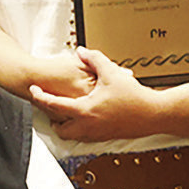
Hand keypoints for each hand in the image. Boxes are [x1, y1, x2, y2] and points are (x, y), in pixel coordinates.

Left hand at [29, 47, 165, 140]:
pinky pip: (85, 136)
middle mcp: (88, 126)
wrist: (154, 115)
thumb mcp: (112, 73)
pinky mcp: (106, 137)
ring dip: (66, 125)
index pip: (54, 104)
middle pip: (59, 129)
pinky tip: (85, 116)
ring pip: (72, 135)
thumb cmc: (134, 96)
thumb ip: (94, 59)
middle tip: (50, 107)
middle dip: (52, 119)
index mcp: (85, 110)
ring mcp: (97, 134)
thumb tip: (81, 50)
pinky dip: (80, 128)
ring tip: (66, 111)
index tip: (33, 90)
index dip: (40, 96)